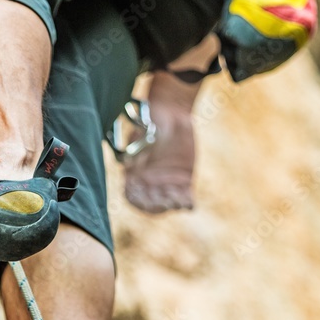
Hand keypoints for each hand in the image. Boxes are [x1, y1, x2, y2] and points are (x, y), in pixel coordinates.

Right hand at [123, 75, 196, 212]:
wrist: (171, 114)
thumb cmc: (151, 122)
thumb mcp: (139, 136)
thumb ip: (135, 152)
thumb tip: (130, 166)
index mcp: (134, 175)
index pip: (133, 197)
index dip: (139, 202)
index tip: (147, 198)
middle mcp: (149, 183)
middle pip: (152, 204)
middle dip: (159, 205)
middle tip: (167, 200)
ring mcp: (167, 183)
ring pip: (169, 202)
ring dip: (173, 204)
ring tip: (178, 200)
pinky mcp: (183, 181)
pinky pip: (185, 197)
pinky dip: (187, 203)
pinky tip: (189, 203)